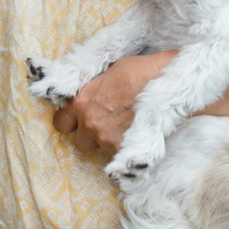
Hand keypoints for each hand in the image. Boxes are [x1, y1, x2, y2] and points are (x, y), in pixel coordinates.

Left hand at [52, 52, 171, 154]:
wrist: (167, 82)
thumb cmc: (140, 71)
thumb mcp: (108, 72)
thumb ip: (93, 89)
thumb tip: (91, 94)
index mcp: (81, 102)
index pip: (61, 123)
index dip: (70, 123)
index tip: (78, 122)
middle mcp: (90, 123)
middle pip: (80, 143)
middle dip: (90, 137)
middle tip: (107, 127)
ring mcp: (107, 138)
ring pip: (102, 149)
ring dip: (112, 141)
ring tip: (129, 126)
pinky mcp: (125, 150)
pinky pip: (120, 156)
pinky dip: (127, 149)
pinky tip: (137, 134)